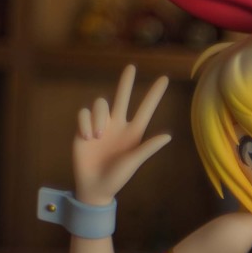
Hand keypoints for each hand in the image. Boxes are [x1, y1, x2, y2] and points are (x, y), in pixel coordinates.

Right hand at [72, 64, 171, 206]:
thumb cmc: (118, 177)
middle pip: (122, 97)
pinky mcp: (84, 128)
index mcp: (134, 132)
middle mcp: (118, 125)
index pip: (146, 109)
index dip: (154, 94)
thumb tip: (168, 136)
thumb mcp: (134, 162)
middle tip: (132, 67)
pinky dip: (85, 123)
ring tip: (97, 136)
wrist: (94, 186)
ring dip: (98, 117)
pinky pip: (84, 113)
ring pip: (100, 104)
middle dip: (126, 82)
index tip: (165, 79)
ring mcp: (101, 125)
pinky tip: (87, 138)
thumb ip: (148, 148)